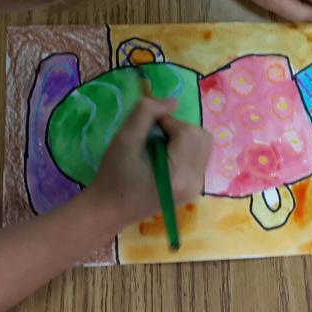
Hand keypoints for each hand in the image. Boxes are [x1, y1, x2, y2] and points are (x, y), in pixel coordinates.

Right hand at [88, 97, 211, 226]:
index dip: (168, 122)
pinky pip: (200, 157)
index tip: (147, 129)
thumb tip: (174, 101)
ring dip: (184, 138)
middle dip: (179, 129)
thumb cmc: (113, 175)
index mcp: (177, 174)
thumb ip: (146, 112)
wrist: (108, 210)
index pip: (187, 132)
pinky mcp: (194, 190)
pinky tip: (165, 158)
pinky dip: (186, 149)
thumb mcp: (124, 138)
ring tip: (159, 147)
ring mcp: (195, 188)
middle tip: (154, 137)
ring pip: (203, 145)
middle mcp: (193, 183)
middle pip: (201, 137)